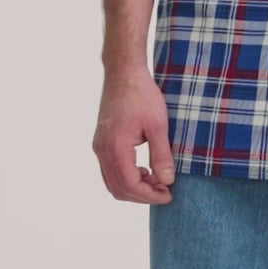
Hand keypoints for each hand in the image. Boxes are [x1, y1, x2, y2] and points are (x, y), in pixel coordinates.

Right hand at [92, 68, 176, 203]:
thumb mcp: (157, 125)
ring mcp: (99, 146)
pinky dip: (126, 176)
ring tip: (156, 179)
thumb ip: (161, 155)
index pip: (130, 185)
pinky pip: (109, 170)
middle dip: (142, 195)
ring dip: (133, 187)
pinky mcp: (101, 141)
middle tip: (164, 190)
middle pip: (118, 188)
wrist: (124, 73)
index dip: (150, 195)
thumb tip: (167, 181)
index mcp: (116, 147)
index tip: (168, 194)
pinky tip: (143, 169)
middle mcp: (102, 150)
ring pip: (112, 182)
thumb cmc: (141, 95)